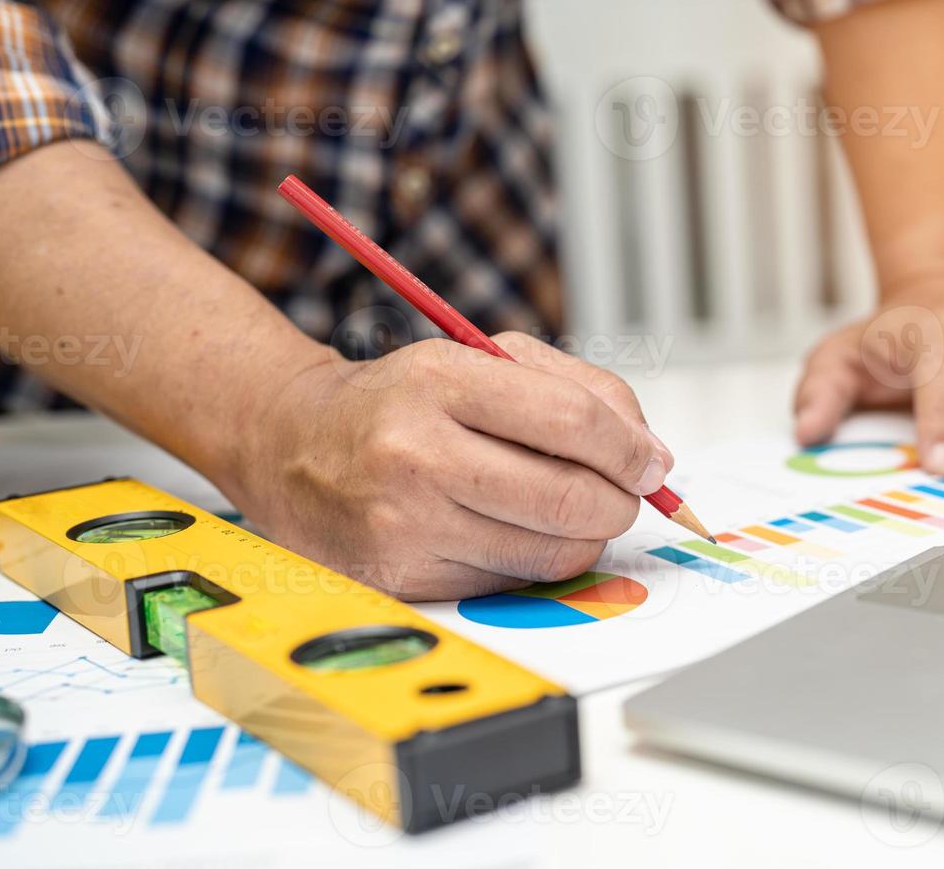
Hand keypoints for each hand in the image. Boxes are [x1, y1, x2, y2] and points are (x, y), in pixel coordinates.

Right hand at [227, 333, 673, 599]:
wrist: (292, 445)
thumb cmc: (405, 400)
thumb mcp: (482, 360)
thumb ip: (578, 391)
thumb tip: (651, 456)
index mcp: (440, 380)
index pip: (571, 422)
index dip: (629, 450)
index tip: (651, 463)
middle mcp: (414, 453)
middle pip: (568, 498)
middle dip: (618, 502)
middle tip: (623, 494)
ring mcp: (403, 524)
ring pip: (549, 553)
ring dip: (584, 537)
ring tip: (570, 510)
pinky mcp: (400, 578)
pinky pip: (509, 584)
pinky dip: (533, 562)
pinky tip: (513, 532)